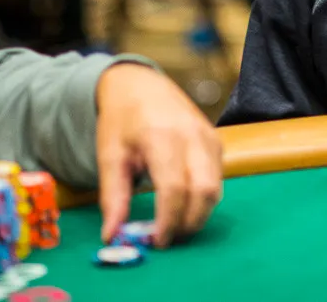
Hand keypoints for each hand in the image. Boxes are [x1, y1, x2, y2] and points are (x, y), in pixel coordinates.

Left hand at [95, 64, 222, 247]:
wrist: (141, 85)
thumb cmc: (122, 120)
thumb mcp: (109, 156)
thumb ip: (113, 197)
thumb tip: (111, 236)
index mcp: (161, 136)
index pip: (173, 188)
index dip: (167, 220)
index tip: (156, 242)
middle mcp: (192, 136)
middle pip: (204, 191)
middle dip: (188, 222)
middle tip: (168, 239)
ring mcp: (209, 137)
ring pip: (216, 188)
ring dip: (198, 214)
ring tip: (174, 225)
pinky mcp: (217, 141)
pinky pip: (217, 178)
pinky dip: (203, 198)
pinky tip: (183, 203)